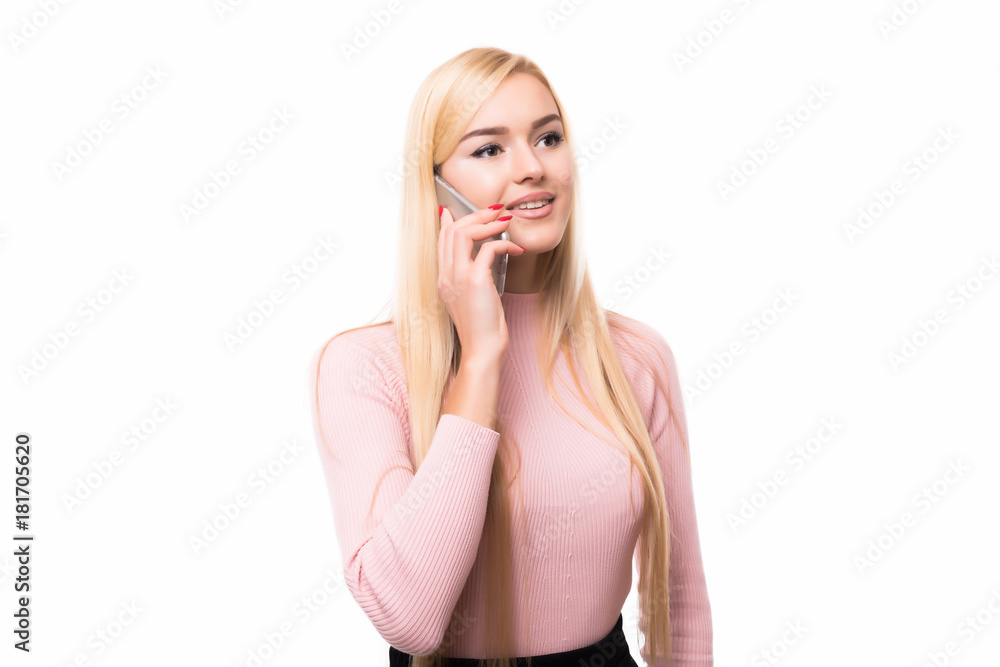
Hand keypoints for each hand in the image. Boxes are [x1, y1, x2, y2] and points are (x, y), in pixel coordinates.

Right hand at [437, 203, 524, 363]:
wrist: (482, 350)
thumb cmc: (482, 329)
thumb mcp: (472, 299)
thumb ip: (472, 278)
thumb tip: (482, 258)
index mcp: (443, 280)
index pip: (441, 241)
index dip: (448, 221)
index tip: (455, 209)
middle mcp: (446, 275)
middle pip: (452, 230)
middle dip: (474, 215)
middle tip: (494, 211)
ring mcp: (458, 277)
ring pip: (463, 233)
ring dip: (487, 222)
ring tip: (505, 221)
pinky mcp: (475, 280)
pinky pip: (488, 248)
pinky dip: (505, 243)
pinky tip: (516, 248)